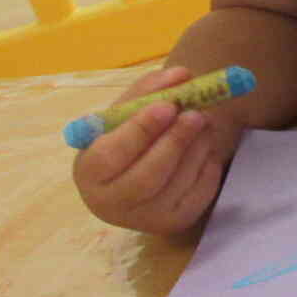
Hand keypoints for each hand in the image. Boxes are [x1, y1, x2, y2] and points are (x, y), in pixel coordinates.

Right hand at [71, 66, 237, 233]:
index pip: (110, 155)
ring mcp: (143, 218)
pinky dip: (207, 166)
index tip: (168, 105)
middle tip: (197, 114)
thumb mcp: (127, 112)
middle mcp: (110, 203)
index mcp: (89, 172)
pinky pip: (199, 193)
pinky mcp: (173, 222)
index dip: (140, 130)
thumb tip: (182, 74)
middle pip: (147, 177)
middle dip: (175, 142)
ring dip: (197, 148)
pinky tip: (205, 148)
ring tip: (205, 123)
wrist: (136, 174)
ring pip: (176, 183)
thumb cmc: (126, 138)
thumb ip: (149, 90)